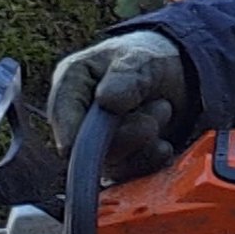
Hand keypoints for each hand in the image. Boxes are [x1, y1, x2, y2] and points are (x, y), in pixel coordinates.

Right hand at [46, 31, 194, 180]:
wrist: (173, 77)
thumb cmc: (146, 61)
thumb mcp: (141, 59)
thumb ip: (126, 75)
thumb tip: (106, 101)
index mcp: (72, 82)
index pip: (61, 110)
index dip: (69, 130)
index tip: (77, 145)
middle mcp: (78, 117)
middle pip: (88, 145)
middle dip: (129, 133)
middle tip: (161, 107)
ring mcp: (96, 143)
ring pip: (112, 162)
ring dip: (145, 142)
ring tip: (163, 109)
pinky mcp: (116, 162)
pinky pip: (128, 174)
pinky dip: (151, 160)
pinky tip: (164, 142)